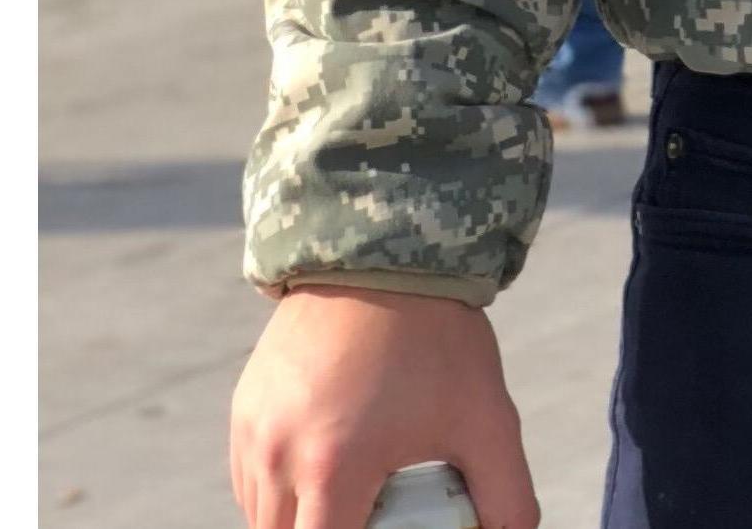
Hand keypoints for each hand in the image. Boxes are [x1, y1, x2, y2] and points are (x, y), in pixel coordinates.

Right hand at [231, 283, 538, 528]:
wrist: (387, 250)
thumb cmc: (439, 338)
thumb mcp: (487, 418)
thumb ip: (507, 495)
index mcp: (333, 469)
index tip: (387, 525)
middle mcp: (277, 458)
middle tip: (376, 508)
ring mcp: (253, 432)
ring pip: (263, 517)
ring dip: (302, 517)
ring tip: (359, 485)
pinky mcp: (244, 409)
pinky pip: (250, 480)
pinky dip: (282, 490)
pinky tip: (328, 461)